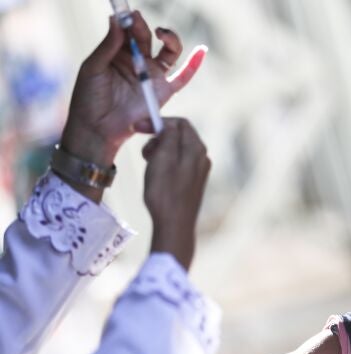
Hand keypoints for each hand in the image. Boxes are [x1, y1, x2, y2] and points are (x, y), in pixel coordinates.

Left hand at [61, 11, 205, 167]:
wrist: (97, 129)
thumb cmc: (89, 99)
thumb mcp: (93, 68)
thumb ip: (107, 45)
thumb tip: (116, 19)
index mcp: (119, 53)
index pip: (128, 31)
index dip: (129, 21)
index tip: (127, 14)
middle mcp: (138, 62)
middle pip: (147, 38)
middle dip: (142, 28)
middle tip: (135, 20)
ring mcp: (152, 76)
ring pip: (168, 52)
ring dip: (169, 38)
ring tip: (162, 33)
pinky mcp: (164, 92)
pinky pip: (183, 76)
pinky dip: (194, 64)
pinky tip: (201, 51)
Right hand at [142, 118, 210, 269]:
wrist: (174, 225)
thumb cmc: (165, 192)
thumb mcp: (163, 158)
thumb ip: (169, 136)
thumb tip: (171, 125)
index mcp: (197, 149)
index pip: (180, 123)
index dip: (159, 122)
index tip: (140, 128)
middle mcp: (202, 157)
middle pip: (179, 136)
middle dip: (158, 138)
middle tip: (145, 153)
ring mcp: (199, 171)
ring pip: (177, 150)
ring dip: (160, 152)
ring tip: (148, 165)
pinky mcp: (193, 182)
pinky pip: (178, 164)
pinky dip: (165, 163)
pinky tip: (156, 176)